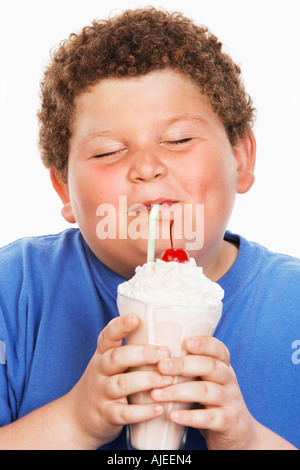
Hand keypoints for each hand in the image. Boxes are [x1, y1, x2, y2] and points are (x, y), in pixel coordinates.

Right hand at [66, 314, 172, 448]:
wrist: (77, 418)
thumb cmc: (104, 383)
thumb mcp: (109, 363)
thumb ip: (129, 350)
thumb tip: (167, 331)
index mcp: (102, 354)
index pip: (107, 336)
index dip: (120, 326)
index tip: (135, 318)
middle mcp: (100, 371)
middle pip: (117, 357)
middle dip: (143, 353)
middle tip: (166, 352)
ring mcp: (101, 393)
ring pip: (122, 384)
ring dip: (147, 380)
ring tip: (168, 379)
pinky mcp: (106, 415)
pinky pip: (124, 414)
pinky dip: (142, 412)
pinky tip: (160, 408)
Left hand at [150, 336, 257, 449]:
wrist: (239, 433)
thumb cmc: (212, 400)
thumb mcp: (206, 380)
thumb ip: (189, 367)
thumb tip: (154, 353)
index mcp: (223, 366)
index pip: (218, 349)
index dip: (204, 344)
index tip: (186, 342)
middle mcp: (229, 380)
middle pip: (210, 366)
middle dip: (184, 365)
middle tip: (161, 366)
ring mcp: (230, 401)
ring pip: (206, 391)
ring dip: (179, 392)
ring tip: (157, 394)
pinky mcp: (227, 423)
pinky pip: (209, 418)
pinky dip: (190, 417)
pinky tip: (172, 416)